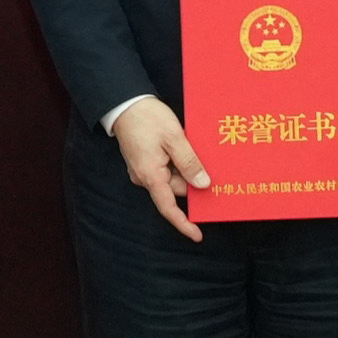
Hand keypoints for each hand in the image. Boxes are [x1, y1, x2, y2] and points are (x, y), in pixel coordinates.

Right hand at [108, 96, 209, 241]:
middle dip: (192, 179)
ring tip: (194, 147)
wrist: (125, 102)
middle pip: (175, 188)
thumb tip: (203, 184)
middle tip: (212, 166)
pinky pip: (166, 168)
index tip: (197, 235)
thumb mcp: (174, 138)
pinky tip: (186, 147)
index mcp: (151, 175)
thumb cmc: (147, 118)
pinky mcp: (145, 160)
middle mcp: (145, 177)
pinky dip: (178, 161)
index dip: (184, 223)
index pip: (168, 208)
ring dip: (186, 167)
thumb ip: (189, 163)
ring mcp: (143, 169)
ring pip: (172, 176)